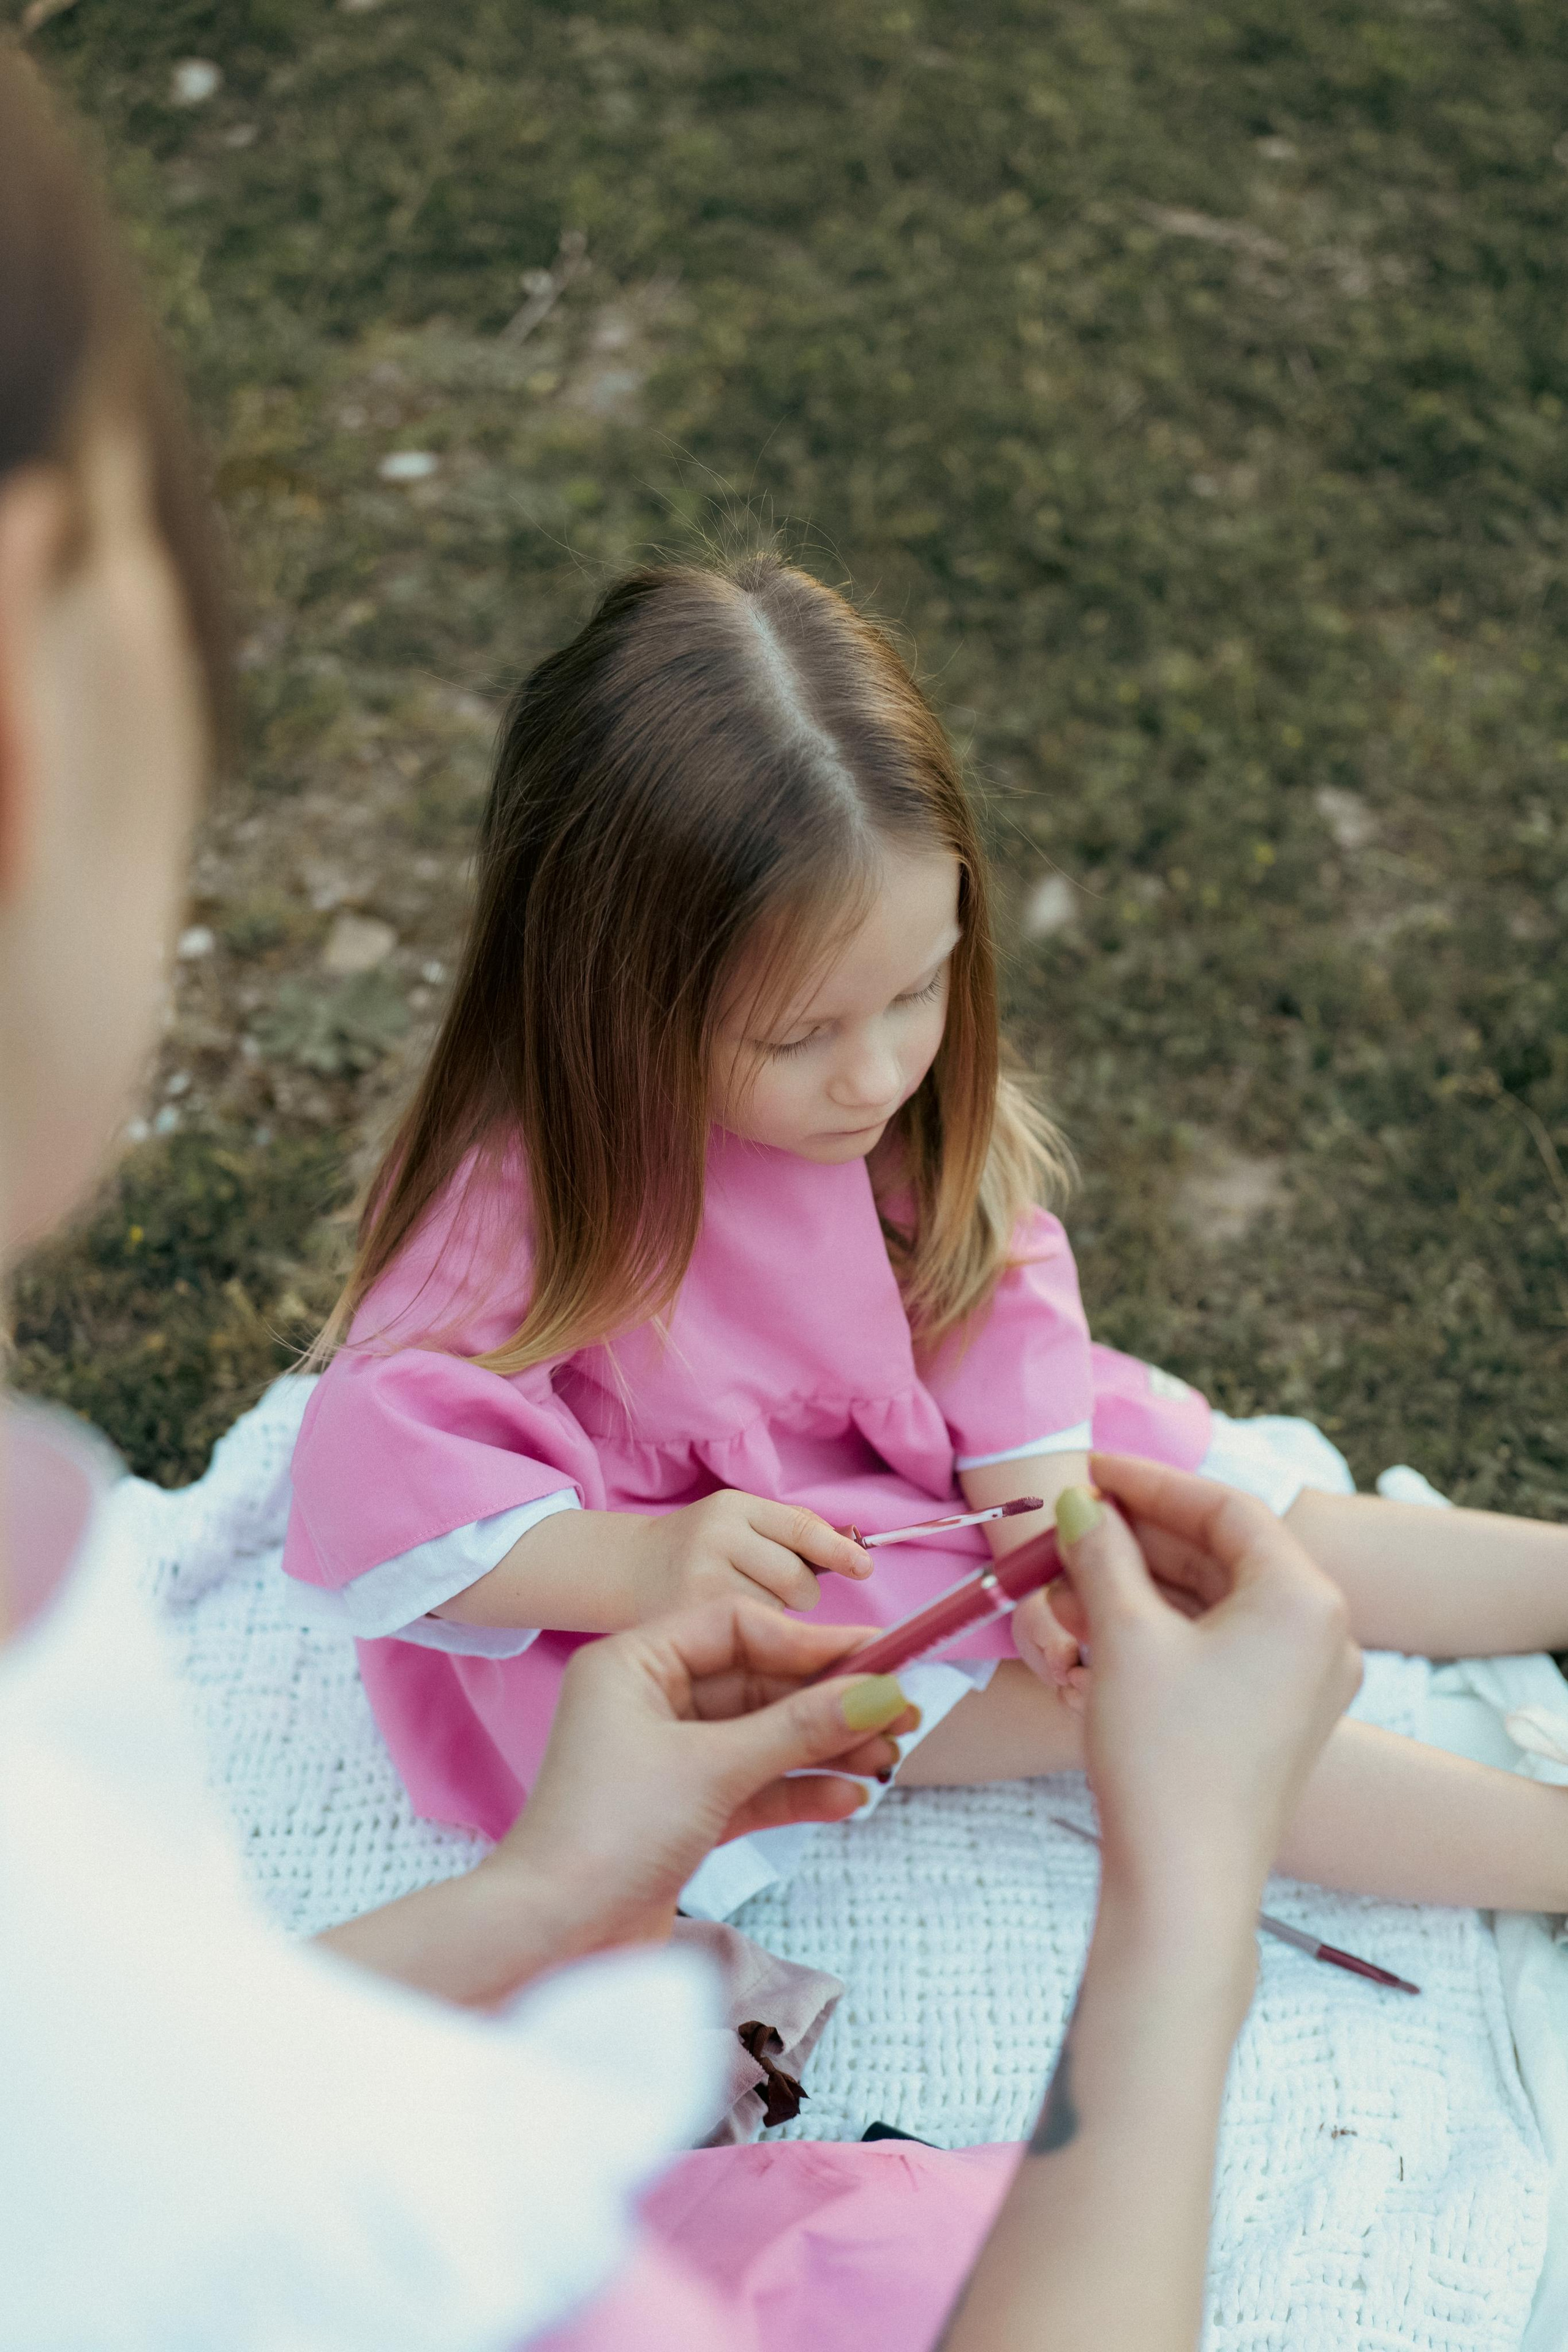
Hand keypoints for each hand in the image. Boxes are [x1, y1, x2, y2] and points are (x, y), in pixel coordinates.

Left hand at [488, 1601, 917, 1955]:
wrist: (553, 1939)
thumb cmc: (611, 1832)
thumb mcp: (714, 1768)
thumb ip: (800, 1727)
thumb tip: (879, 1692)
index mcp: (633, 1664)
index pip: (735, 1627)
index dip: (808, 1641)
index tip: (876, 1655)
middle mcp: (647, 1702)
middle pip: (757, 1682)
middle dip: (828, 1700)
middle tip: (902, 1710)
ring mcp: (666, 1760)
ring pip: (762, 1737)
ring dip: (824, 1747)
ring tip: (888, 1757)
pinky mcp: (683, 1813)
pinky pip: (754, 1786)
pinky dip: (799, 1789)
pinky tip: (849, 1797)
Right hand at [631, 1487, 871, 1619]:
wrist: (626, 1569)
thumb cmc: (700, 1547)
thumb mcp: (738, 1520)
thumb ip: (791, 1530)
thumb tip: (852, 1550)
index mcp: (734, 1508)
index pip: (800, 1528)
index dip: (839, 1550)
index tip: (865, 1568)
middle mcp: (716, 1540)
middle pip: (796, 1577)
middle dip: (801, 1589)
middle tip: (778, 1587)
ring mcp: (700, 1582)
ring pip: (777, 1611)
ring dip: (775, 1612)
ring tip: (739, 1599)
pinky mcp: (690, 1622)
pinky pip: (750, 1636)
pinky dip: (751, 1635)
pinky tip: (727, 1624)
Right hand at [1021, 1456, 1361, 1932]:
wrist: (1185, 1884)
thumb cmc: (1163, 1754)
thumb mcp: (1125, 1636)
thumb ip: (1103, 1554)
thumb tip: (1081, 1503)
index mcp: (1305, 1600)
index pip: (1225, 1507)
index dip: (1149, 1481)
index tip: (1089, 1469)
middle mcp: (1323, 1634)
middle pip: (1220, 1554)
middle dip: (1135, 1541)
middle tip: (1068, 1527)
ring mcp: (1305, 1682)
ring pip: (1212, 1604)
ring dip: (1138, 1589)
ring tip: (1063, 1592)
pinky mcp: (1278, 1719)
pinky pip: (1217, 1649)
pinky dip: (1159, 1634)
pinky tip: (1093, 1635)